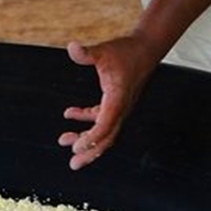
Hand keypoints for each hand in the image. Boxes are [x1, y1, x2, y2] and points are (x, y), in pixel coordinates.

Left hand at [58, 35, 157, 169]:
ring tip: (65, 141)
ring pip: (103, 131)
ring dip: (86, 139)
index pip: (105, 126)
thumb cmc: (127, 51)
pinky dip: (86, 120)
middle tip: (73, 163)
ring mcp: (119, 107)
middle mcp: (120, 108)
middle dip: (89, 152)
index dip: (90, 138)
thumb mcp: (104, 51)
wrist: (146, 49)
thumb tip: (72, 47)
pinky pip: (101, 119)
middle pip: (106, 138)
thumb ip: (87, 53)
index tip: (75, 147)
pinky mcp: (116, 103)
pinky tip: (69, 114)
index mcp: (118, 99)